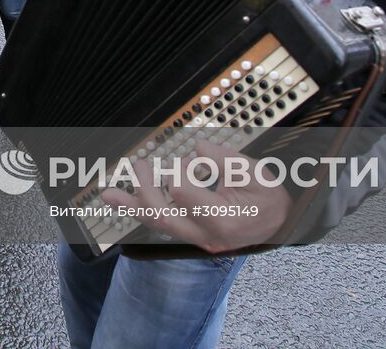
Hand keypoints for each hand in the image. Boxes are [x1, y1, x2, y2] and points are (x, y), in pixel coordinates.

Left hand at [100, 141, 291, 252]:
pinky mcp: (190, 232)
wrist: (277, 223)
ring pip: (157, 225)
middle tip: (139, 166)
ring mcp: (196, 237)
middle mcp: (205, 234)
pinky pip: (161, 224)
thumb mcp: (258, 174)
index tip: (187, 159)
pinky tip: (122, 200)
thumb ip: (227, 161)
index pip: (182, 193)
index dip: (179, 170)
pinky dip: (140, 210)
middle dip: (144, 190)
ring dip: (131, 207)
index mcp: (223, 219)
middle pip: (163, 216)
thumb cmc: (267, 198)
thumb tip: (198, 148)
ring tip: (108, 194)